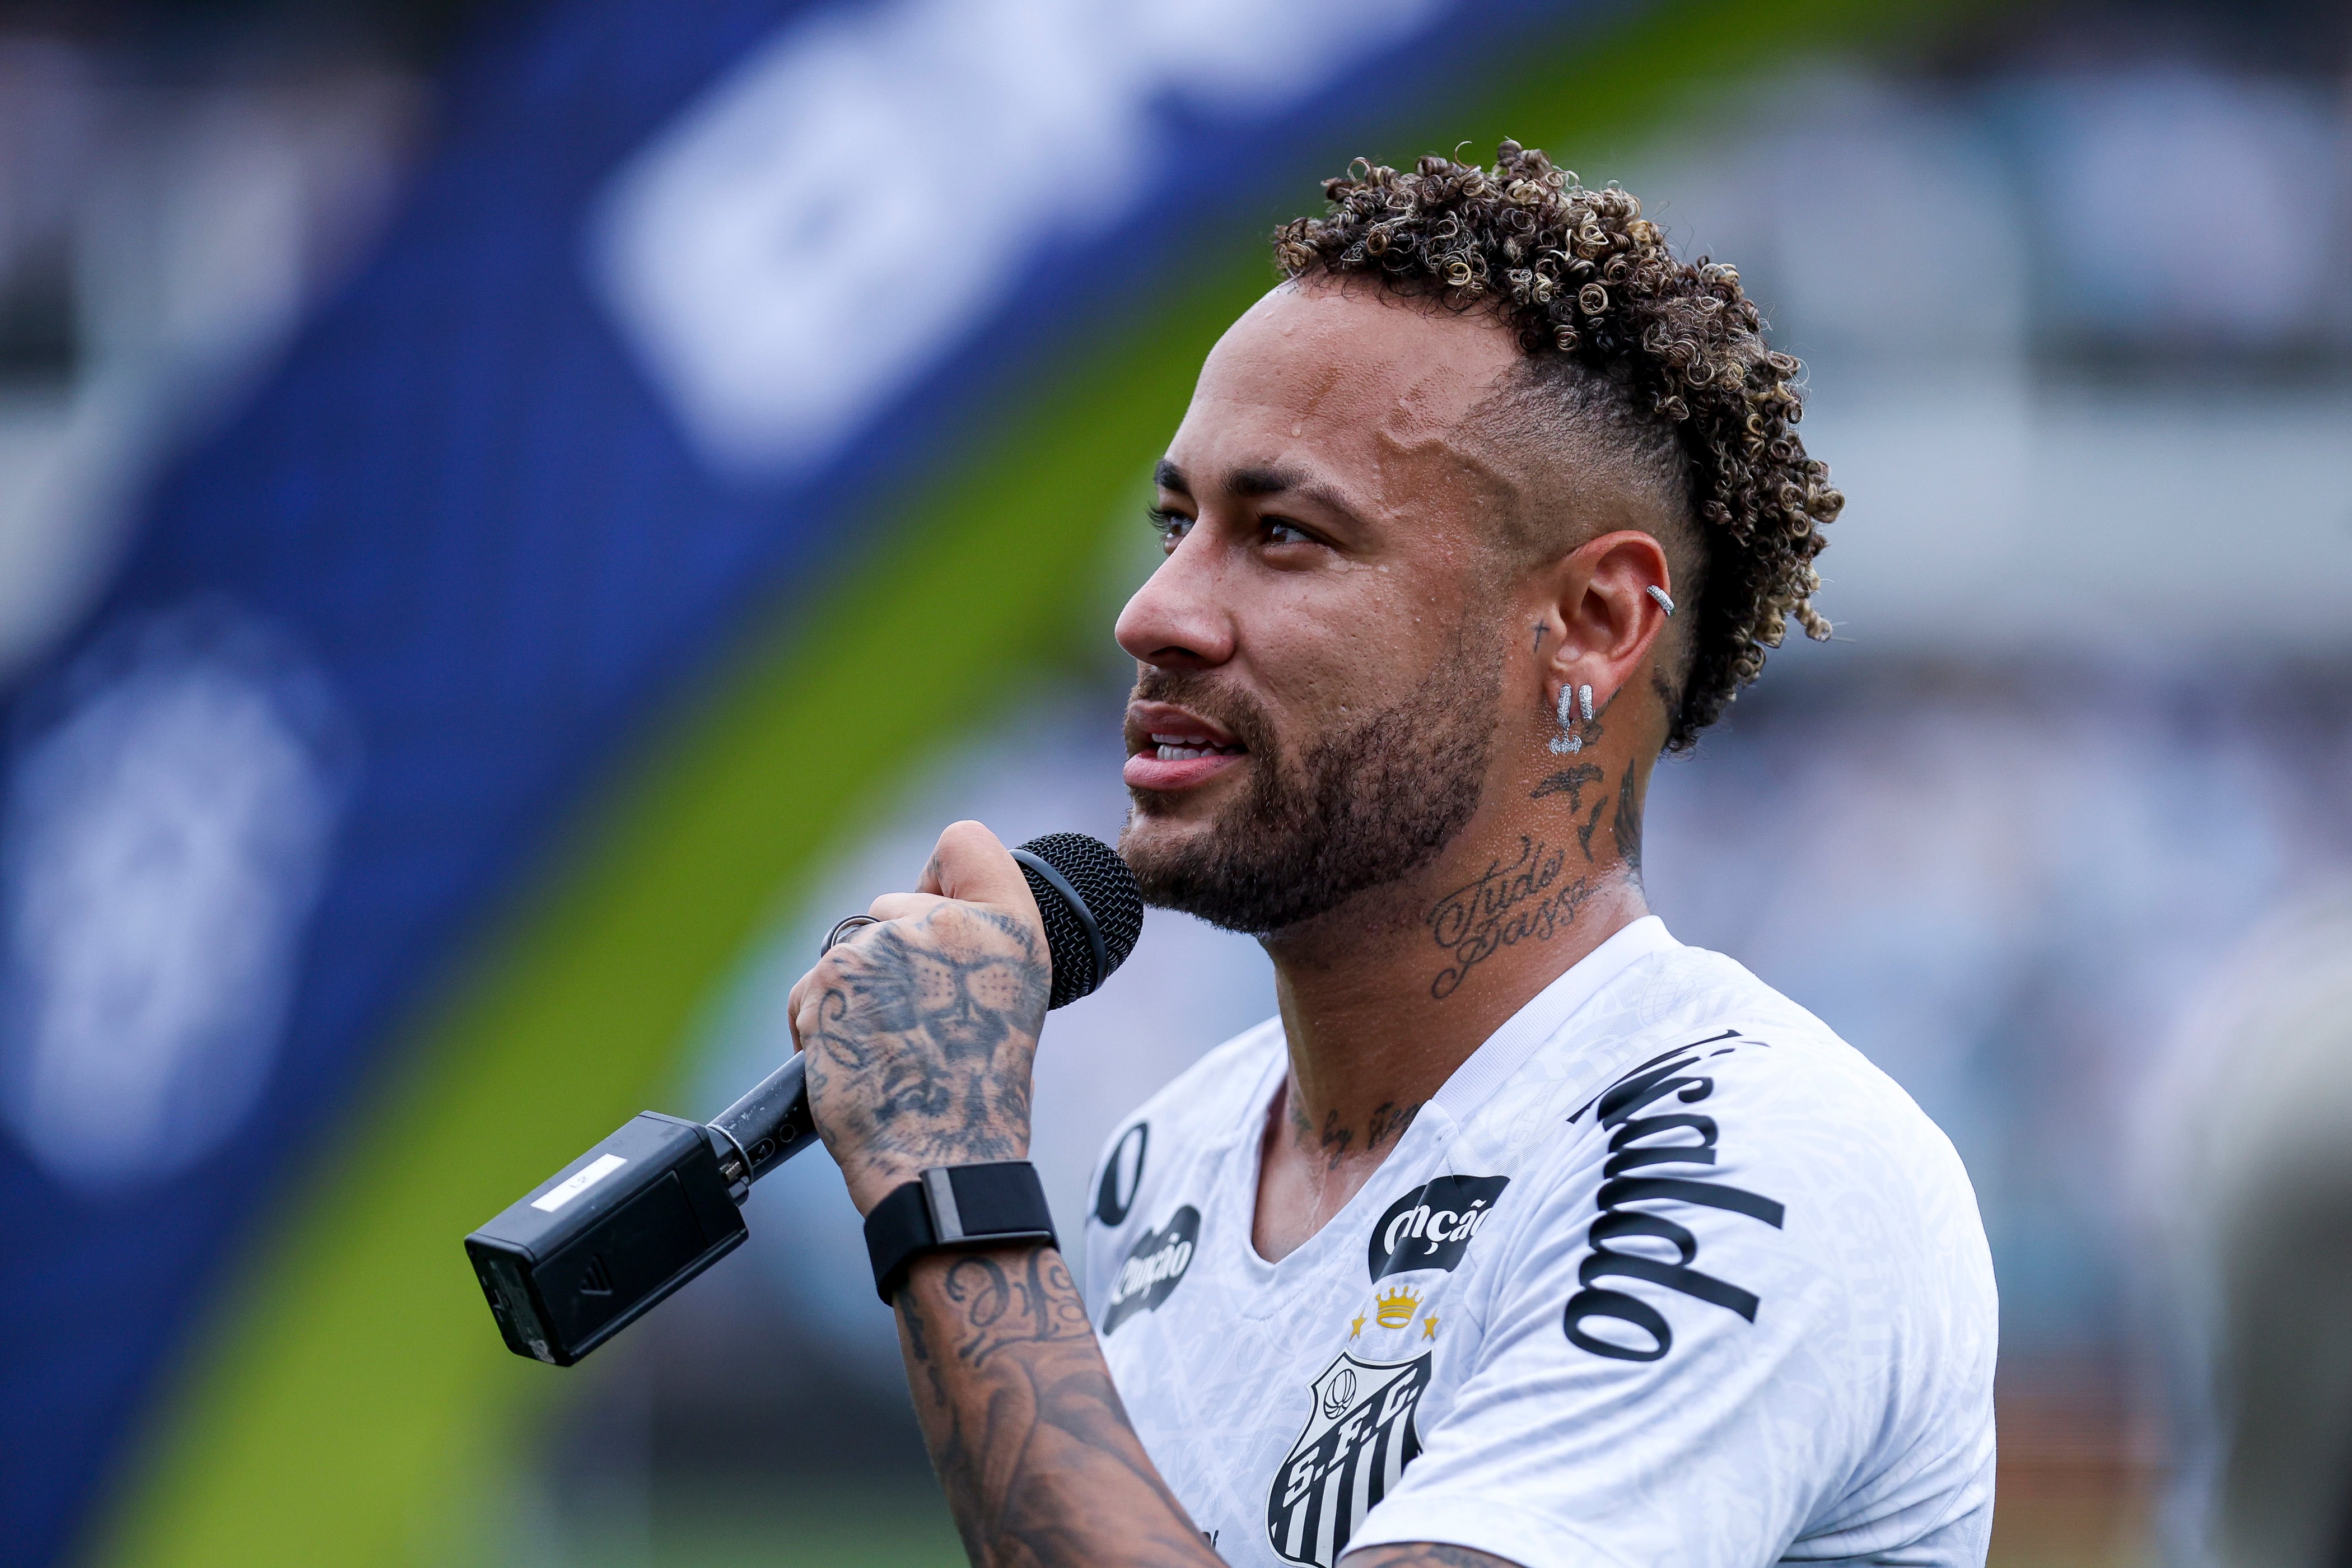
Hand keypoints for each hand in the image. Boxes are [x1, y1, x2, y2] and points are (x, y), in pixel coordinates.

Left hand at [788, 820, 1050, 1213]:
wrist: (938, 1158)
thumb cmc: (975, 1097)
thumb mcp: (1006, 1004)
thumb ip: (973, 948)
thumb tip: (920, 926)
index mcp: (1012, 929)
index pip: (966, 841)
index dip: (942, 880)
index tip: (941, 920)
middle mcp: (953, 922)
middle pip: (892, 904)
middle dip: (890, 957)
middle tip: (914, 1023)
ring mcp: (891, 943)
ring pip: (849, 953)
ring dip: (852, 998)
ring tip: (885, 1053)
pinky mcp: (836, 974)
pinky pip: (811, 989)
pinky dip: (818, 1026)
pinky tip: (852, 1062)